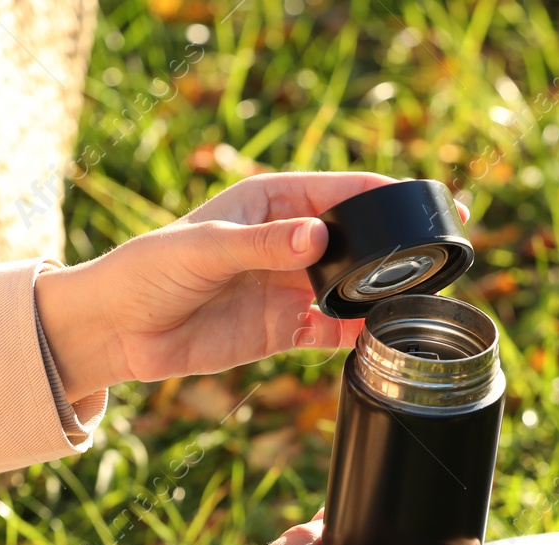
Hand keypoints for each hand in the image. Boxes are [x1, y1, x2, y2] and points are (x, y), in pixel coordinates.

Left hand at [35, 172, 409, 401]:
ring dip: (379, 296)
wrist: (117, 330)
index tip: (422, 204)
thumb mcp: (203, 249)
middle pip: (356, 241)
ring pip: (351, 288)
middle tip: (440, 256)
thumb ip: (263, 244)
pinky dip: (353, 335)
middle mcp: (288, 242)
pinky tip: (372, 338)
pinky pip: (331, 331)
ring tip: (414, 302)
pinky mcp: (282, 330)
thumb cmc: (148, 270)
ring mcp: (288, 287)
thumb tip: (319, 238)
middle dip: (395, 248)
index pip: (340, 193)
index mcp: (272, 202)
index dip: (383, 198)